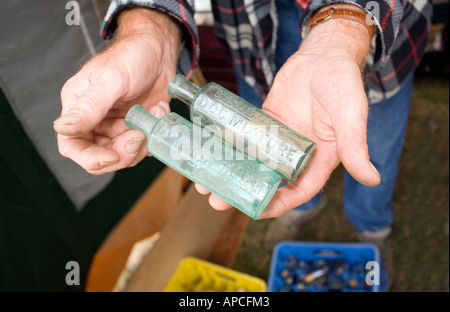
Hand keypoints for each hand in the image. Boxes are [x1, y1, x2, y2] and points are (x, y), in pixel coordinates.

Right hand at [54, 8, 180, 173]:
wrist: (159, 51)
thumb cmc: (131, 56)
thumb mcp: (111, 79)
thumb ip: (89, 106)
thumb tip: (63, 128)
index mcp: (78, 107)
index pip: (71, 145)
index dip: (89, 158)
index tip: (112, 157)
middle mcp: (95, 120)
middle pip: (100, 155)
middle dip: (122, 153)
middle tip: (139, 134)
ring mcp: (116, 126)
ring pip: (123, 154)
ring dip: (142, 142)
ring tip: (154, 114)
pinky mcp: (135, 127)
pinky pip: (142, 147)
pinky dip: (153, 137)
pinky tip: (158, 112)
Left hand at [196, 17, 380, 217]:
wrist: (324, 53)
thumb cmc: (343, 83)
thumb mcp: (350, 116)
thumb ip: (355, 147)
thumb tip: (372, 179)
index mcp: (319, 159)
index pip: (298, 191)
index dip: (277, 204)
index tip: (254, 211)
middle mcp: (297, 153)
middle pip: (268, 180)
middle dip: (243, 192)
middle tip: (217, 200)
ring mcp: (278, 138)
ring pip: (252, 162)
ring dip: (230, 173)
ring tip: (204, 183)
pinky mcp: (265, 122)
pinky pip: (245, 139)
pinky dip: (229, 148)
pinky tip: (210, 152)